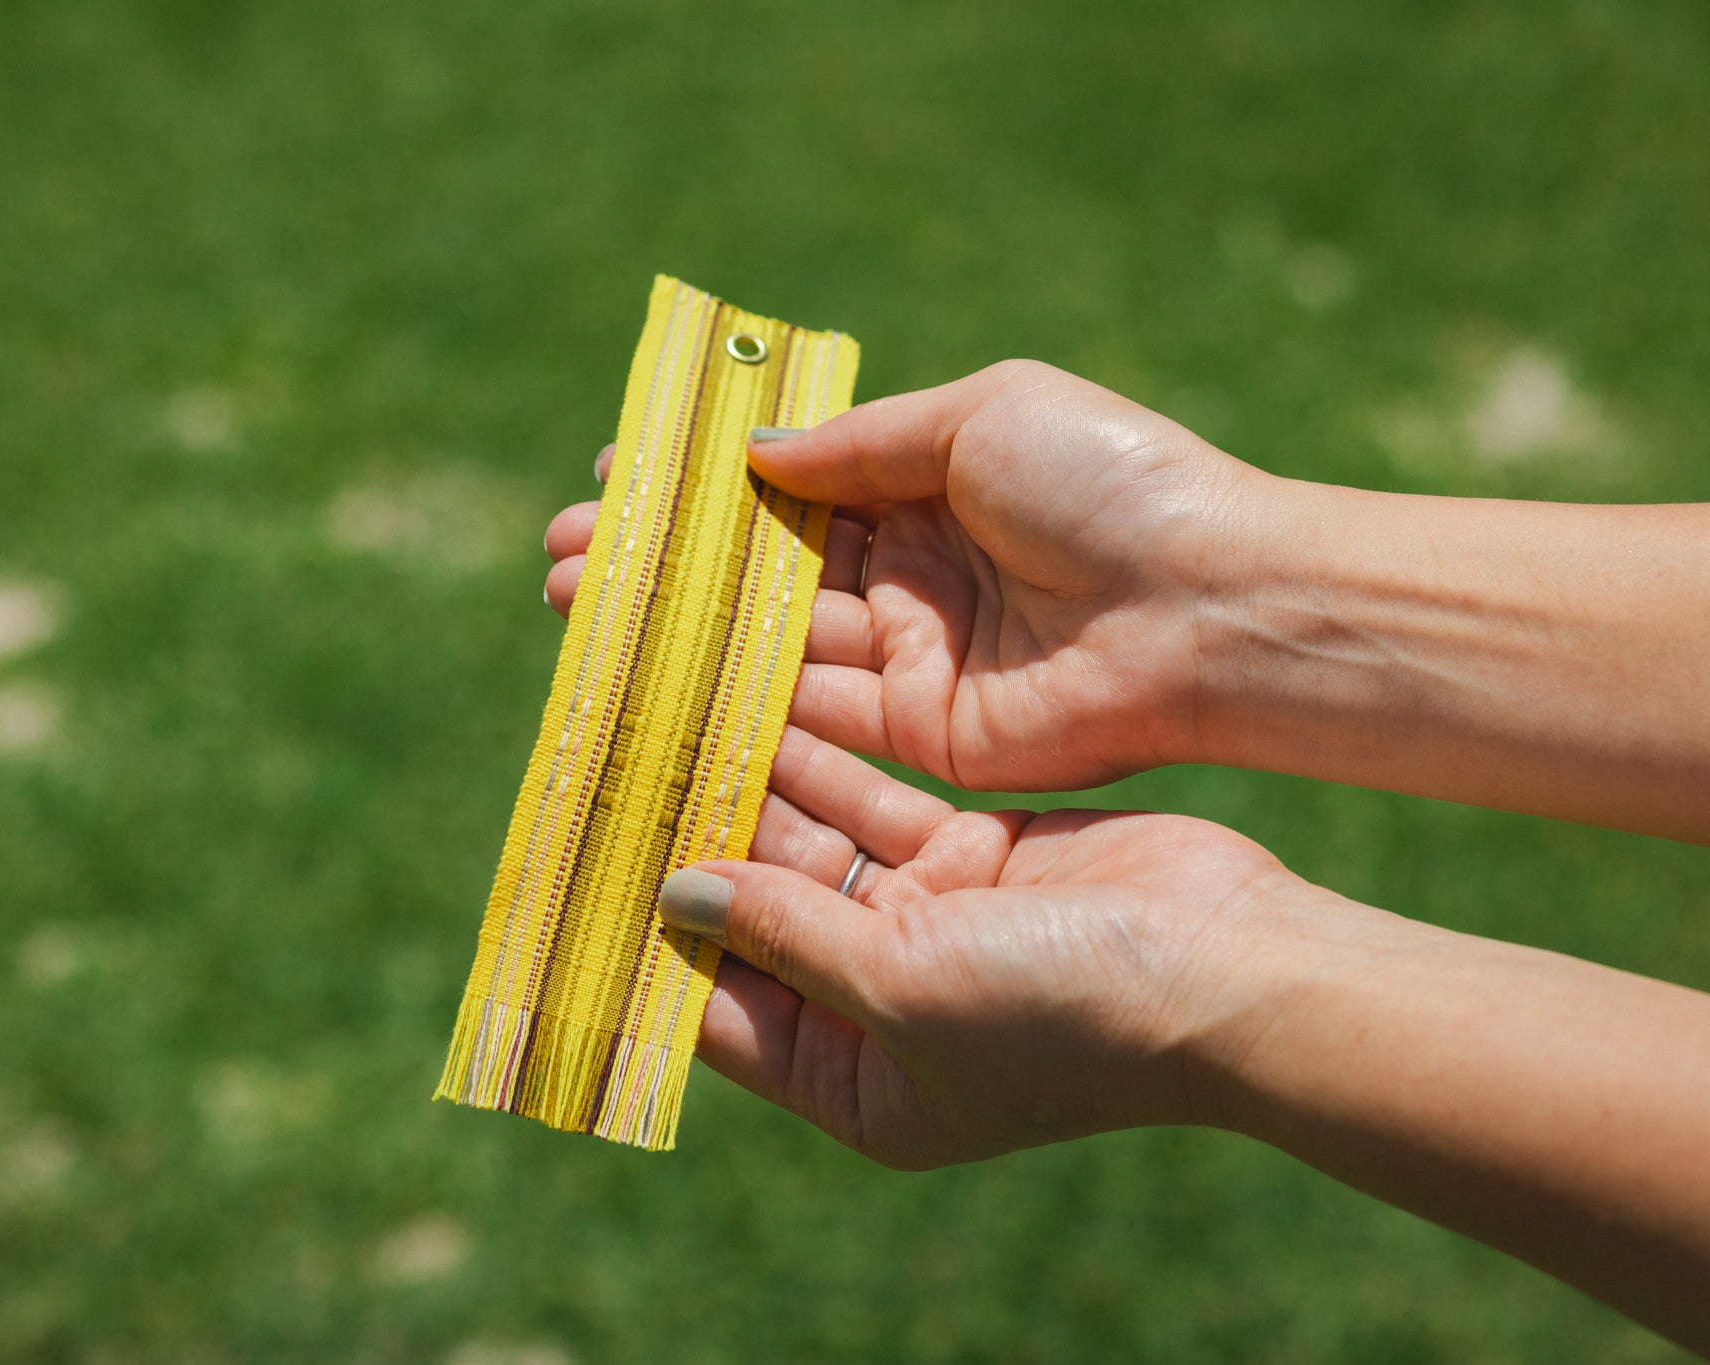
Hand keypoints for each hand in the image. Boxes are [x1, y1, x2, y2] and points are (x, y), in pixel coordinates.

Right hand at [547, 360, 1264, 791]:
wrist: (1208, 608)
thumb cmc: (1109, 484)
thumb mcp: (979, 419)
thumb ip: (860, 445)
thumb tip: (752, 453)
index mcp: (927, 491)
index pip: (788, 492)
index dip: (700, 491)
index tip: (613, 482)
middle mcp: (907, 578)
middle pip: (760, 576)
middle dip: (662, 568)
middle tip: (562, 559)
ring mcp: (910, 661)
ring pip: (769, 647)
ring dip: (673, 631)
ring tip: (572, 607)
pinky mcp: (919, 737)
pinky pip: (810, 717)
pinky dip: (729, 697)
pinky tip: (646, 677)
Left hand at [668, 725, 1363, 1169]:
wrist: (1231, 964)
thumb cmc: (1063, 1012)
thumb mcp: (900, 983)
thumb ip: (784, 932)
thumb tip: (673, 896)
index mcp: (858, 1083)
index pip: (719, 1010)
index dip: (652, 941)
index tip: (586, 865)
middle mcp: (882, 1006)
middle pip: (758, 914)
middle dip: (696, 841)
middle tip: (616, 763)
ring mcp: (930, 925)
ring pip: (811, 844)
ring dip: (752, 783)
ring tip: (671, 713)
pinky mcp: (973, 856)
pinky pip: (872, 802)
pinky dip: (823, 759)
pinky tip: (762, 702)